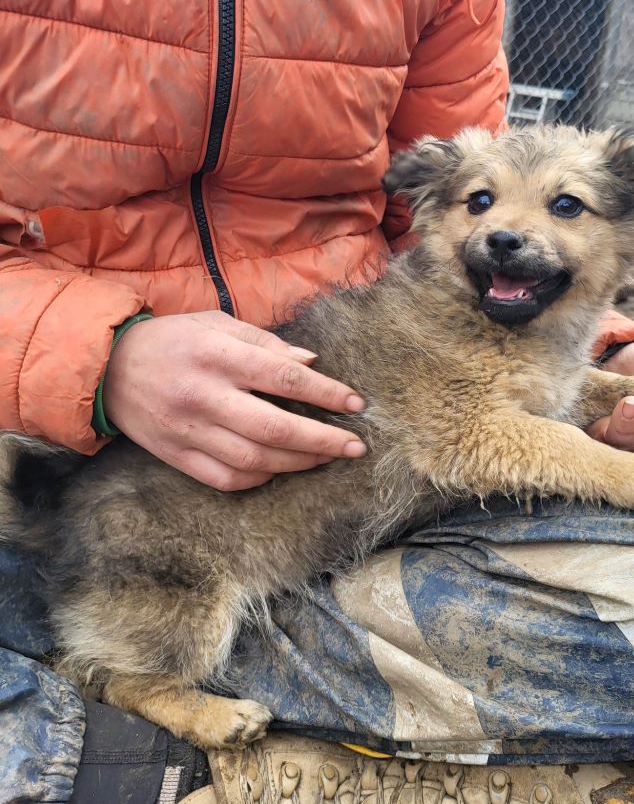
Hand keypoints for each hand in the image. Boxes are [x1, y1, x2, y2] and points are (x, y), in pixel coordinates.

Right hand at [103, 311, 367, 489]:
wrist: (107, 369)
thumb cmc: (172, 340)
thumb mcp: (215, 323)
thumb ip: (264, 341)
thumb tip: (311, 360)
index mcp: (217, 354)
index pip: (284, 376)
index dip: (325, 392)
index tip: (356, 404)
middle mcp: (204, 395)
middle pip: (274, 427)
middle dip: (322, 440)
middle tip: (355, 446)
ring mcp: (189, 430)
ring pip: (254, 459)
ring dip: (298, 463)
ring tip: (326, 458)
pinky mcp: (176, 456)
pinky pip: (226, 479)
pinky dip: (259, 480)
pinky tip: (280, 470)